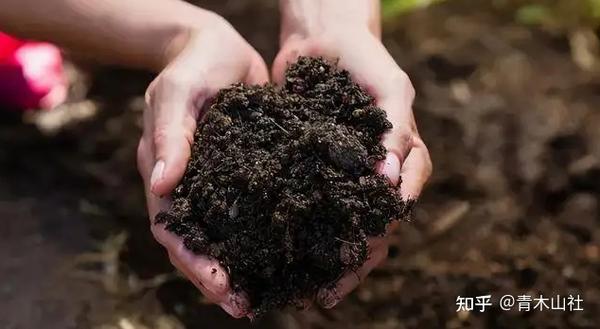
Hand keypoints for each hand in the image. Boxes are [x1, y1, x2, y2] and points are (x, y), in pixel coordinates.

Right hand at [136, 12, 267, 317]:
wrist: (219, 47)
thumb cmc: (193, 65)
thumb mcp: (177, 92)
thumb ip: (170, 135)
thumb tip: (163, 185)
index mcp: (166, 173)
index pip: (172, 228)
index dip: (193, 260)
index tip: (220, 283)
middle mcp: (191, 186)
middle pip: (198, 243)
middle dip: (218, 278)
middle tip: (246, 306)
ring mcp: (219, 183)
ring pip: (226, 235)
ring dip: (243, 266)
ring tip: (267, 295)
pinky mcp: (246, 174)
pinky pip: (253, 211)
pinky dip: (265, 236)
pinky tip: (289, 253)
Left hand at [273, 0, 431, 308]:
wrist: (322, 38)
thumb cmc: (366, 60)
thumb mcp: (392, 88)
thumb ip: (398, 130)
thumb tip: (392, 181)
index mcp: (404, 162)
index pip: (393, 213)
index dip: (374, 244)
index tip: (349, 269)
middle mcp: (375, 176)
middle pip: (368, 230)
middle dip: (347, 264)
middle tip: (320, 293)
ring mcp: (343, 174)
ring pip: (339, 225)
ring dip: (324, 257)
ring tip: (301, 286)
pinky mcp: (312, 167)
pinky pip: (309, 202)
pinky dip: (300, 227)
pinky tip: (280, 250)